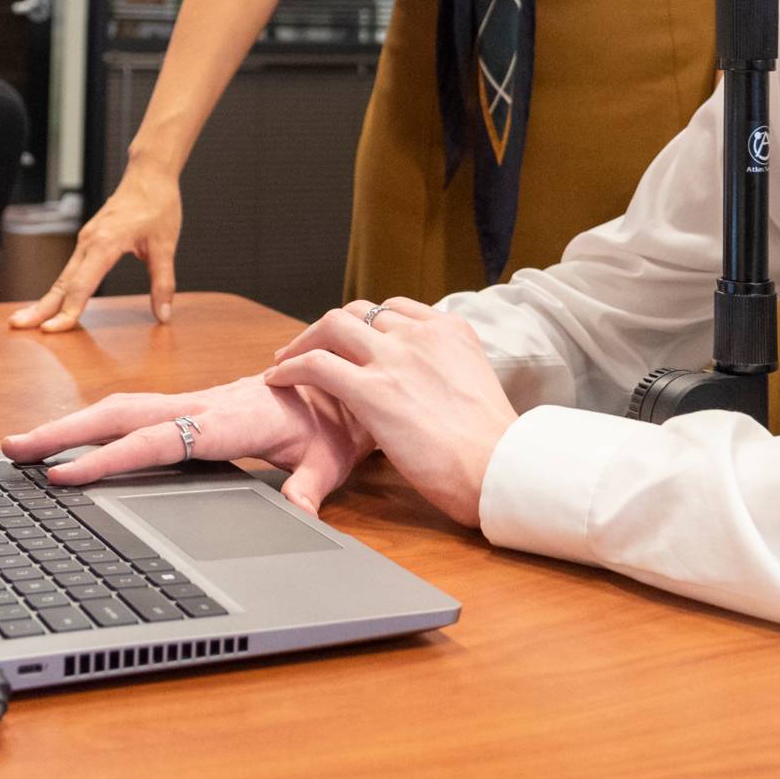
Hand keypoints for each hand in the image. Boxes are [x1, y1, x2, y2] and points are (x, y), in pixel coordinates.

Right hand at [1, 374, 373, 515]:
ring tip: (22, 447)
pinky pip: (134, 414)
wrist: (343, 382)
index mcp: (228, 419)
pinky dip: (95, 424)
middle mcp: (201, 405)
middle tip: (12, 450)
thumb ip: (311, 488)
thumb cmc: (334, 422)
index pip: (157, 440)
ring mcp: (192, 404)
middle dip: (64, 432)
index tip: (64, 474)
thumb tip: (300, 514)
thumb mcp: (329, 459)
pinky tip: (69, 443)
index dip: (109, 458)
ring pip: (120, 409)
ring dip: (70, 425)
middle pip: (120, 415)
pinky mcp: (190, 407)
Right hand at [10, 165, 180, 331]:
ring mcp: (85, 241)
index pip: (81, 286)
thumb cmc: (157, 205)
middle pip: (61, 283)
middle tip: (16, 326)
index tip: (53, 330)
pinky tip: (51, 301)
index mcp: (105, 244)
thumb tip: (163, 315)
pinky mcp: (88, 240)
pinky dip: (58, 289)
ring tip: (24, 319)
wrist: (149, 173)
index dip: (67, 311)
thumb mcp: (165, 246)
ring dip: (45, 300)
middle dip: (40, 307)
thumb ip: (163, 282)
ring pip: (62, 277)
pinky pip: (70, 269)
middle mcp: (88, 242)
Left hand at [263, 300, 517, 527]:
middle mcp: (421, 334)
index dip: (366, 326)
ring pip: (333, 327)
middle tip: (310, 348)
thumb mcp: (476, 388)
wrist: (500, 469)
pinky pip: (317, 365)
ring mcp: (395, 359)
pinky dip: (291, 369)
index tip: (351, 343)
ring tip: (286, 362)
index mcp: (450, 330)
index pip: (395, 309)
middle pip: (359, 312)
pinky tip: (279, 381)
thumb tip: (434, 391)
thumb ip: (449, 375)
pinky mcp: (373, 390)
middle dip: (329, 329)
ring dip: (304, 342)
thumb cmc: (493, 448)